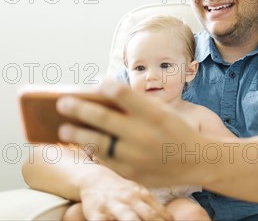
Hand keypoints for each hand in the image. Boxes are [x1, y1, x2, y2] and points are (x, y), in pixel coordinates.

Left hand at [56, 79, 208, 187]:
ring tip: (64, 129)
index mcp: (155, 115)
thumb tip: (100, 92)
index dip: (106, 86)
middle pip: (105, 119)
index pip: (124, 95)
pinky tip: (84, 144)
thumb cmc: (173, 129)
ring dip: (78, 135)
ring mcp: (138, 157)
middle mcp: (145, 136)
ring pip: (99, 144)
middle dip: (80, 110)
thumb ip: (135, 103)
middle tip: (62, 103)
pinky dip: (92, 151)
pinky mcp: (133, 174)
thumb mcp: (162, 110)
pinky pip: (106, 161)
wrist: (195, 160)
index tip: (95, 83)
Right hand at [78, 175, 173, 219]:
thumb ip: (152, 206)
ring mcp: (114, 206)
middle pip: (148, 215)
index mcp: (142, 195)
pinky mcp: (97, 214)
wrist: (94, 179)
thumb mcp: (138, 194)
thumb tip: (170, 220)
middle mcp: (130, 199)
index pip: (159, 212)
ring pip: (129, 218)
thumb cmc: (121, 191)